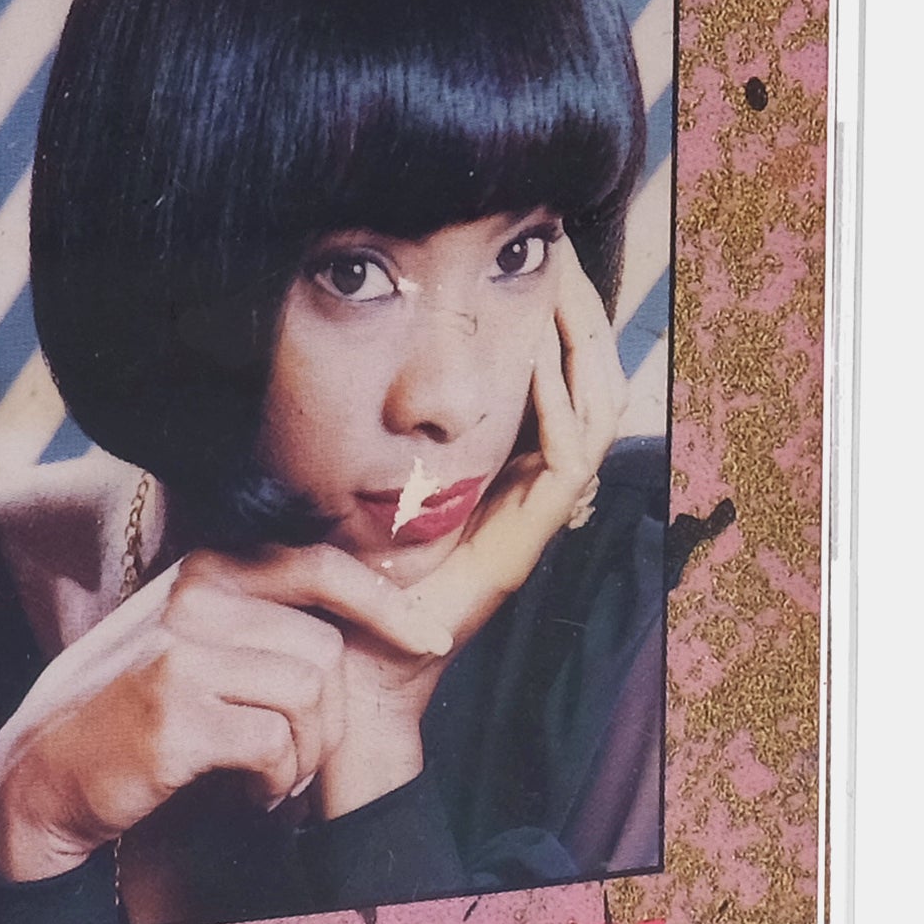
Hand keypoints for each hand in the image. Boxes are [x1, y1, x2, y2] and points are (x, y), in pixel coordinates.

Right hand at [0, 536, 450, 883]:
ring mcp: (182, 650)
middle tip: (296, 763)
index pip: (320, 566)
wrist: (43, 775)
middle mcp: (194, 597)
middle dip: (330, 721)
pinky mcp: (176, 711)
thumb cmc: (131, 714)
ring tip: (268, 781)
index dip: (386, 604)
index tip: (427, 640)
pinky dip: (276, 783)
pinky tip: (247, 796)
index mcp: (205, 569)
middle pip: (326, 650)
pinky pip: (277, 745)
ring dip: (305, 757)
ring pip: (310, 696)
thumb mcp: (190, 638)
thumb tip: (372, 610)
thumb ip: (259, 615)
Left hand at [317, 257, 630, 811]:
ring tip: (561, 291)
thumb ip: (358, 428)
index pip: (555, 379)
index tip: (543, 256)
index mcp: (497, 471)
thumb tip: (328, 351)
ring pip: (595, 417)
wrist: (343, 670)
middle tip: (562, 252)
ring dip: (581, 349)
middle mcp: (526, 490)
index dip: (559, 317)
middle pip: (589, 385)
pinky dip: (562, 412)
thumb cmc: (330, 580)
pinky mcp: (524, 543)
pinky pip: (569, 464)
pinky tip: (540, 366)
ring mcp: (531, 517)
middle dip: (580, 315)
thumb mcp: (344, 479)